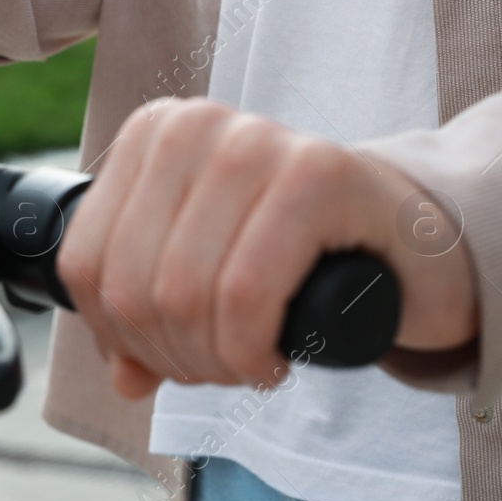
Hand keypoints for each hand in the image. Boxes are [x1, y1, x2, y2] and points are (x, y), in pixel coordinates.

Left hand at [56, 98, 477, 399]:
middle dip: (170, 355)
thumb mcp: (204, 277)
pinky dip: (249, 351)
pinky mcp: (318, 172)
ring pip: (181, 293)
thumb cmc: (300, 257)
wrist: (417, 241)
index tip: (167, 358)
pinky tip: (272, 361)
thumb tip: (122, 376)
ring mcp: (256, 139)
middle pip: (131, 286)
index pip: (84, 263)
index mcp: (151, 134)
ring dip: (213, 362)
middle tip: (220, 370)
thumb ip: (149, 319)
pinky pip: (244, 292)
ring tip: (247, 365)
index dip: (117, 337)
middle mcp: (195, 124)